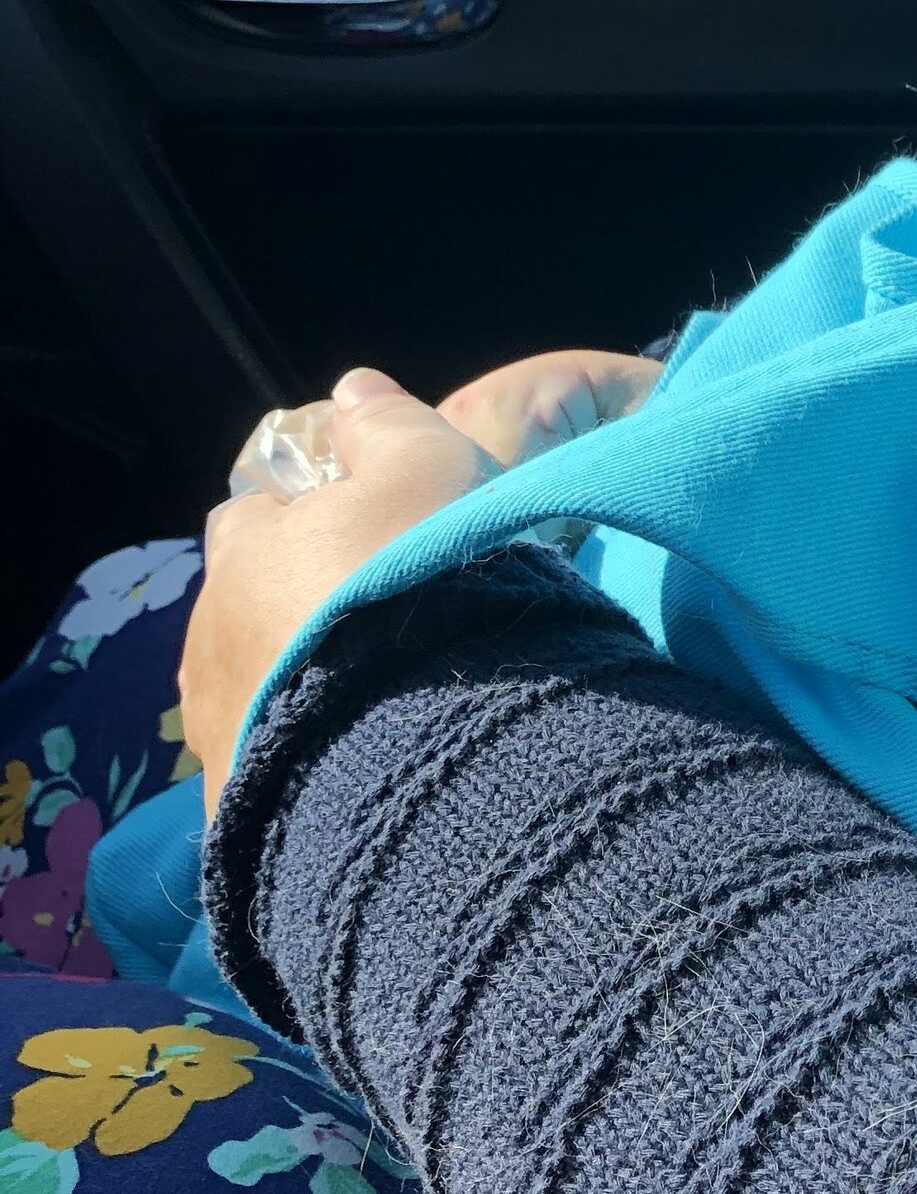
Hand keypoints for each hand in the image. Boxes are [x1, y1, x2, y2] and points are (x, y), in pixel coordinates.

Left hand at [184, 347, 660, 815]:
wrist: (415, 749)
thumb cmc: (422, 588)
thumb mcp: (428, 472)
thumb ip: (387, 425)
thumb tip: (350, 392)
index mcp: (245, 550)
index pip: (255, 509)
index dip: (309, 512)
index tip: (372, 532)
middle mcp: (211, 634)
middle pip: (251, 599)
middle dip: (300, 600)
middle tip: (385, 615)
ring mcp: (218, 726)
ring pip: (256, 681)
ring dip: (299, 677)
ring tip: (378, 693)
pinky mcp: (238, 802)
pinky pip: (270, 757)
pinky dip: (304, 748)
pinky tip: (359, 754)